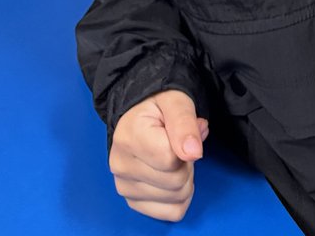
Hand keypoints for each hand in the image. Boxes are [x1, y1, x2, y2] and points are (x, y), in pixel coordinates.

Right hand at [109, 89, 208, 221]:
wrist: (140, 114)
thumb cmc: (159, 105)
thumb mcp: (176, 101)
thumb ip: (185, 124)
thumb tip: (194, 153)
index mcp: (129, 137)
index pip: (171, 160)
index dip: (186, 147)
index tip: (181, 131)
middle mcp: (120, 165)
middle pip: (175, 182)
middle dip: (187, 163)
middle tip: (179, 145)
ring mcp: (124, 186)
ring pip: (176, 199)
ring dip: (185, 179)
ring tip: (173, 157)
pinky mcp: (132, 201)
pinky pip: (171, 213)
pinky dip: (179, 197)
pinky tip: (171, 176)